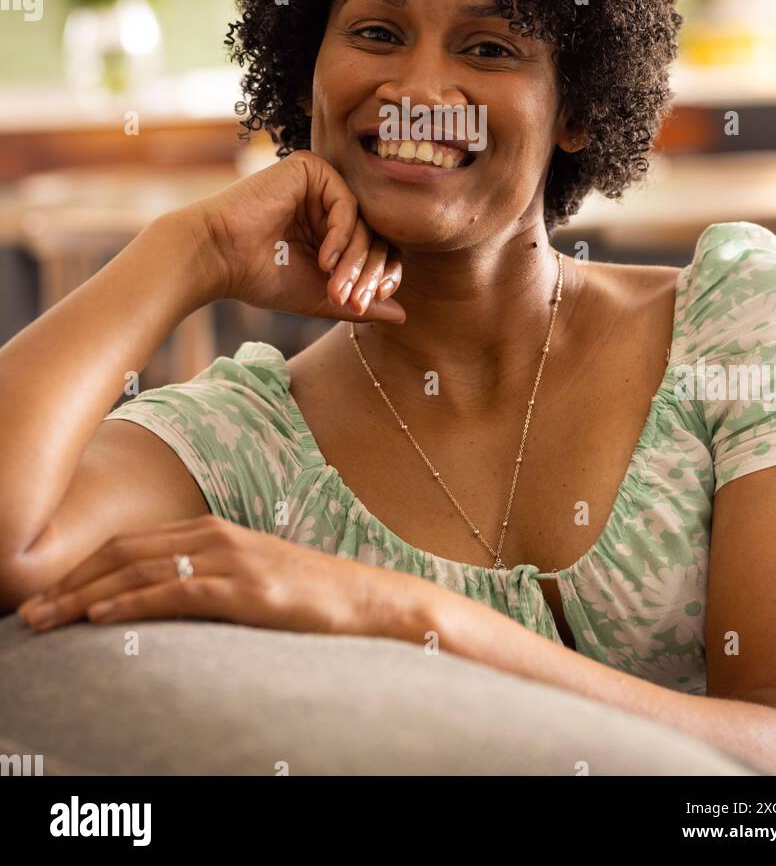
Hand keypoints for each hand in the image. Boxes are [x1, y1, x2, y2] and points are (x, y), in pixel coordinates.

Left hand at [15, 515, 397, 637]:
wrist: (367, 600)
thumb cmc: (307, 598)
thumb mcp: (248, 581)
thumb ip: (205, 581)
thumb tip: (162, 601)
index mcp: (211, 531)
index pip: (129, 543)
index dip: (81, 567)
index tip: (46, 593)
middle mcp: (214, 536)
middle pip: (123, 552)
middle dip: (69, 581)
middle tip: (28, 611)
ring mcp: (230, 560)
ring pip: (139, 570)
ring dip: (84, 596)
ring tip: (45, 619)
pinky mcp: (245, 590)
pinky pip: (175, 592)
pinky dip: (132, 602)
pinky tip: (101, 616)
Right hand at [179, 150, 404, 321]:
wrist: (217, 258)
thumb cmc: (260, 277)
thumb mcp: (320, 295)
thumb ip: (360, 303)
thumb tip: (404, 315)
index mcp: (329, 226)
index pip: (373, 246)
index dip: (378, 276)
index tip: (370, 302)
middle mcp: (327, 201)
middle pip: (373, 234)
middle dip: (367, 273)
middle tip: (355, 302)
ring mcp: (320, 183)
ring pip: (364, 222)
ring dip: (355, 261)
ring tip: (336, 289)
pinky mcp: (310, 169)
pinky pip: (346, 204)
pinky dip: (341, 236)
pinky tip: (324, 261)